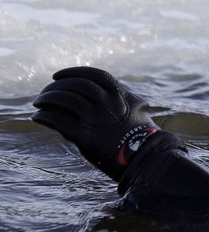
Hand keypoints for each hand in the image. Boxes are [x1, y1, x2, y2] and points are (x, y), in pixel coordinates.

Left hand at [32, 66, 167, 181]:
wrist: (148, 159)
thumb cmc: (143, 139)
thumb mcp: (137, 113)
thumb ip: (121, 103)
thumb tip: (104, 98)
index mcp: (121, 95)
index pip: (93, 75)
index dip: (72, 72)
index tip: (58, 75)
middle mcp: (108, 103)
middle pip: (75, 84)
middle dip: (56, 86)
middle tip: (45, 92)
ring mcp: (96, 118)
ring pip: (63, 98)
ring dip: (46, 98)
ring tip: (39, 103)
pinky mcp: (85, 135)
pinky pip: (57, 120)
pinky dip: (44, 116)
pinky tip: (38, 117)